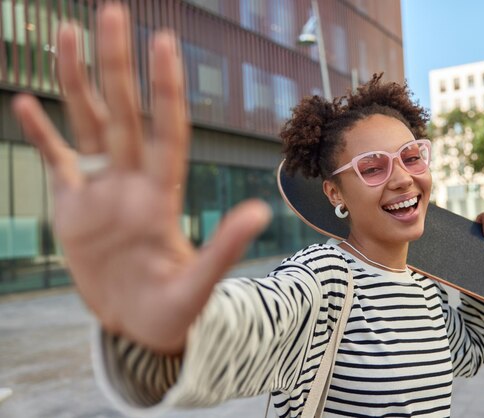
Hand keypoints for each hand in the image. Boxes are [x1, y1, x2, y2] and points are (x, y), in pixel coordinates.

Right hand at [12, 3, 270, 353]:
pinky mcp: (73, 208)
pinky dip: (42, 134)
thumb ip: (223, 249)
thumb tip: (258, 213)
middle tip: (111, 11)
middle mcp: (131, 183)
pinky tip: (25, 101)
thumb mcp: (197, 288)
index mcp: (160, 197)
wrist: (139, 327)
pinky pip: (56, 161)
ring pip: (89, 124)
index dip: (165, 89)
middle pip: (124, 113)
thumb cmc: (172, 312)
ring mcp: (101, 192)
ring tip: (67, 33)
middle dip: (117, 64)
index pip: (166, 130)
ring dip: (77, 81)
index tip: (164, 42)